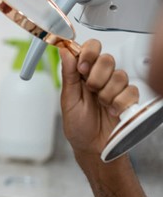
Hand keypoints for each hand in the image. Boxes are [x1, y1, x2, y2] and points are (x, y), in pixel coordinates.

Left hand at [59, 39, 138, 158]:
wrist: (92, 147)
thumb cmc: (78, 126)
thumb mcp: (68, 100)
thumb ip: (68, 75)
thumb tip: (64, 51)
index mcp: (83, 74)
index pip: (90, 49)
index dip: (88, 53)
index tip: (82, 67)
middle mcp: (100, 77)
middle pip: (107, 59)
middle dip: (97, 76)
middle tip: (91, 90)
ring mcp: (115, 87)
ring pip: (119, 75)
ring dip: (107, 92)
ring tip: (100, 105)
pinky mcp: (129, 98)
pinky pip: (130, 91)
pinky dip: (119, 103)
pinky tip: (111, 111)